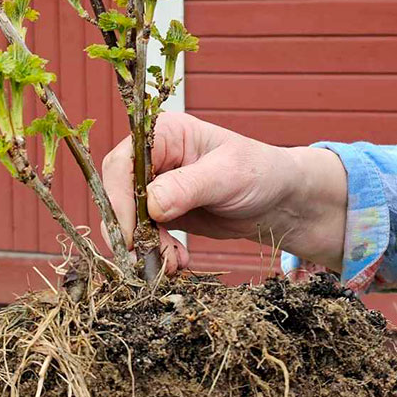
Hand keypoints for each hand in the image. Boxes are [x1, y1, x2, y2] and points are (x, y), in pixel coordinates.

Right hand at [102, 112, 347, 271]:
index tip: (130, 233)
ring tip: (172, 264)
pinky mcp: (161, 213)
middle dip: (129, 229)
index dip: (119, 199)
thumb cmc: (259, 173)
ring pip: (128, 219)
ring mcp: (155, 186)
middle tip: (144, 259)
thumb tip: (152, 203)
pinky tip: (178, 261)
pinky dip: (156, 252)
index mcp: (163, 133)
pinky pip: (144, 235)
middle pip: (118, 193)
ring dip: (144, 247)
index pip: (122, 163)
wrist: (279, 202)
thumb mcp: (227, 176)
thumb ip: (188, 187)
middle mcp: (152, 157)